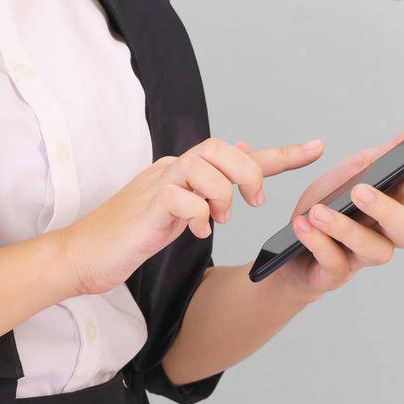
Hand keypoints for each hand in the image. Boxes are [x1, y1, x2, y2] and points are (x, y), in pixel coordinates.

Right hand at [58, 136, 324, 295]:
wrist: (84, 255)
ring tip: (217, 220)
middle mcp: (173, 168)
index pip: (239, 153)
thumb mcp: (178, 212)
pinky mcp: (147, 204)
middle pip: (223, 148)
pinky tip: (196, 231)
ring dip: (221, 196)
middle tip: (254, 204)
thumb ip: (208, 188)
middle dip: (248, 174)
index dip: (282, 153)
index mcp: (186, 171)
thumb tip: (243, 153)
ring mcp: (158, 183)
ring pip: (205, 166)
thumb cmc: (131, 236)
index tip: (318, 149)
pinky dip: (198, 214)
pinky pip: (183, 196)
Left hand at [241, 123, 403, 303]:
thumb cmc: (326, 208)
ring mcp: (360, 258)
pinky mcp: (335, 274)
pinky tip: (303, 225)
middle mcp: (383, 234)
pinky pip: (334, 263)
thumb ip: (380, 156)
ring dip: (344, 228)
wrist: (287, 250)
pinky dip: (318, 242)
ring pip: (375, 251)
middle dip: (389, 211)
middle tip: (361, 190)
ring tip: (318, 211)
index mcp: (389, 204)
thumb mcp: (349, 174)